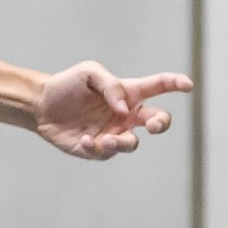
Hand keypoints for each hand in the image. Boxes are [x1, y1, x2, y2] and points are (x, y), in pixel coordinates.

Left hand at [34, 61, 192, 159]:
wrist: (39, 104)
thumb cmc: (66, 86)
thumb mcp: (89, 73)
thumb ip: (111, 86)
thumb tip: (125, 109)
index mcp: (129, 93)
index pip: (158, 87)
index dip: (175, 84)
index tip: (187, 85)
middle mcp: (126, 115)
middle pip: (158, 121)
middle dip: (161, 124)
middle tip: (152, 124)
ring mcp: (113, 133)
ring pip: (132, 144)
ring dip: (123, 142)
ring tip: (107, 138)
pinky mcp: (96, 148)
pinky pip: (105, 153)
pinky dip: (97, 147)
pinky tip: (85, 139)